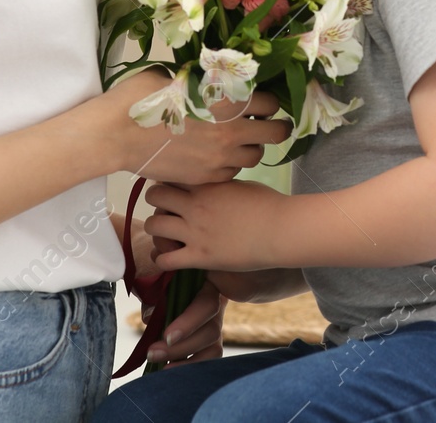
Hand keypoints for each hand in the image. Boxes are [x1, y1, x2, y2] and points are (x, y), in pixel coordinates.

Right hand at [94, 76, 290, 184]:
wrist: (114, 136)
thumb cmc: (141, 98)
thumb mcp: (176, 77)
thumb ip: (203, 82)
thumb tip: (211, 81)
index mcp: (228, 101)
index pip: (272, 103)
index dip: (268, 102)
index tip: (260, 102)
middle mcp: (231, 132)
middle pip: (275, 133)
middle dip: (273, 126)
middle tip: (262, 123)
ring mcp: (219, 158)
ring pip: (255, 156)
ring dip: (251, 146)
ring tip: (235, 139)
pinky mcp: (204, 177)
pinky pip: (231, 172)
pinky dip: (229, 164)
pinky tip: (215, 154)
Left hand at [146, 181, 287, 270]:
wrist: (281, 230)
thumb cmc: (268, 205)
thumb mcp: (241, 185)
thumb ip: (219, 185)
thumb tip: (211, 186)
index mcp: (207, 184)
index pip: (171, 175)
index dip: (168, 181)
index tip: (173, 189)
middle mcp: (196, 205)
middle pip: (155, 195)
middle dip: (157, 202)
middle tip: (166, 210)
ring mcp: (195, 231)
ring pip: (153, 225)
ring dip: (156, 229)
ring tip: (165, 234)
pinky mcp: (200, 256)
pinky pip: (165, 259)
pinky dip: (162, 259)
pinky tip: (171, 258)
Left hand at [146, 276, 227, 368]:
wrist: (177, 293)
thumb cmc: (169, 288)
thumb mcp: (161, 288)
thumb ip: (155, 298)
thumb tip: (150, 316)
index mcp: (208, 289)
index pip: (206, 305)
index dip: (189, 323)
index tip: (167, 337)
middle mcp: (217, 310)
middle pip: (211, 332)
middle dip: (181, 348)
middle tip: (153, 354)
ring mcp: (217, 330)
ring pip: (213, 350)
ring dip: (187, 363)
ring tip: (162, 369)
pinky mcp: (212, 347)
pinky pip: (209, 362)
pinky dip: (192, 370)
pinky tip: (172, 374)